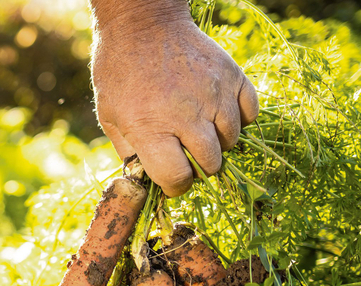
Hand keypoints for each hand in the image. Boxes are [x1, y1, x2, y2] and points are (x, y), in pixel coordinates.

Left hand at [91, 6, 258, 195]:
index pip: (178, 178)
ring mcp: (214, 94)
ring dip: (218, 144)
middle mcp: (187, 114)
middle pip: (211, 164)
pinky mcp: (232, 76)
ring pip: (232, 140)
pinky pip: (250, 113)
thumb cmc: (120, 72)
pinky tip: (219, 115)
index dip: (175, 186)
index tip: (172, 181)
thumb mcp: (110, 116)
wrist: (142, 24)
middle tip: (187, 156)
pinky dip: (239, 120)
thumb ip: (130, 152)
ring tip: (199, 132)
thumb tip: (147, 179)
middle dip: (198, 168)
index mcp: (151, 128)